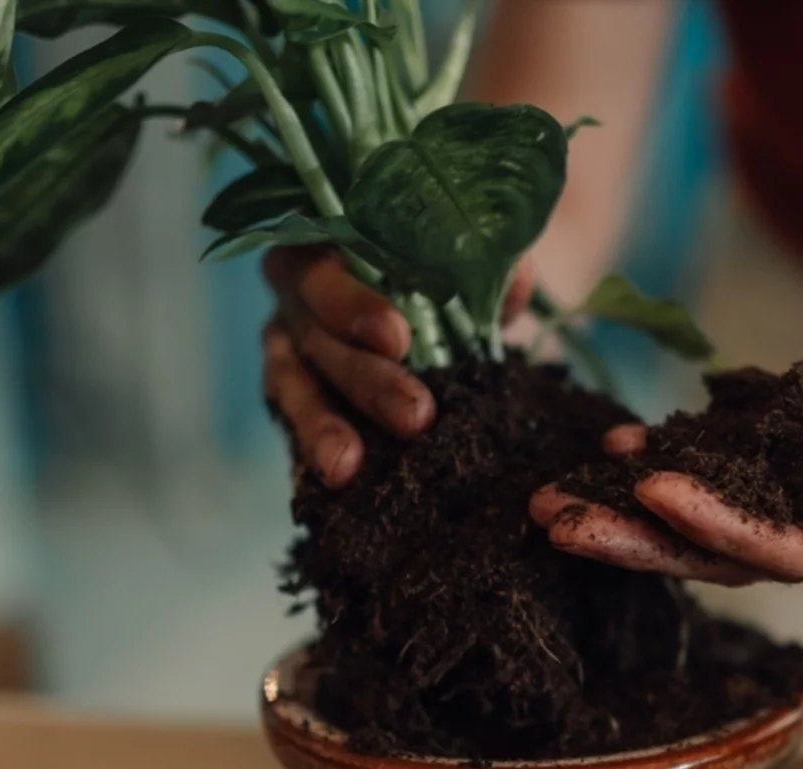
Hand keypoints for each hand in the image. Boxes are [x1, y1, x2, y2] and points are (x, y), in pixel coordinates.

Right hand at [262, 247, 534, 486]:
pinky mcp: (294, 403)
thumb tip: (512, 289)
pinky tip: (333, 487)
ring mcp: (290, 353)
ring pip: (292, 389)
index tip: (398, 338)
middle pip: (315, 337)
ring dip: (321, 429)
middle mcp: (297, 299)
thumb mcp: (466, 260)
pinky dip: (309, 457)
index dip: (352, 304)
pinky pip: (294, 432)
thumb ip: (484, 266)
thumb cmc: (444, 271)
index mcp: (326, 246)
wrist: (444, 310)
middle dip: (364, 380)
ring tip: (346, 469)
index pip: (322, 269)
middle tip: (415, 416)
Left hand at [533, 268, 802, 583]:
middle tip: (558, 526)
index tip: (654, 493)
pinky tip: (614, 437)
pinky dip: (671, 448)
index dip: (721, 530)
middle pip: (731, 550)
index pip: (794, 552)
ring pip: (715, 509)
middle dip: (644, 539)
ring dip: (635, 505)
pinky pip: (725, 454)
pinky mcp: (802, 431)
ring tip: (555, 498)